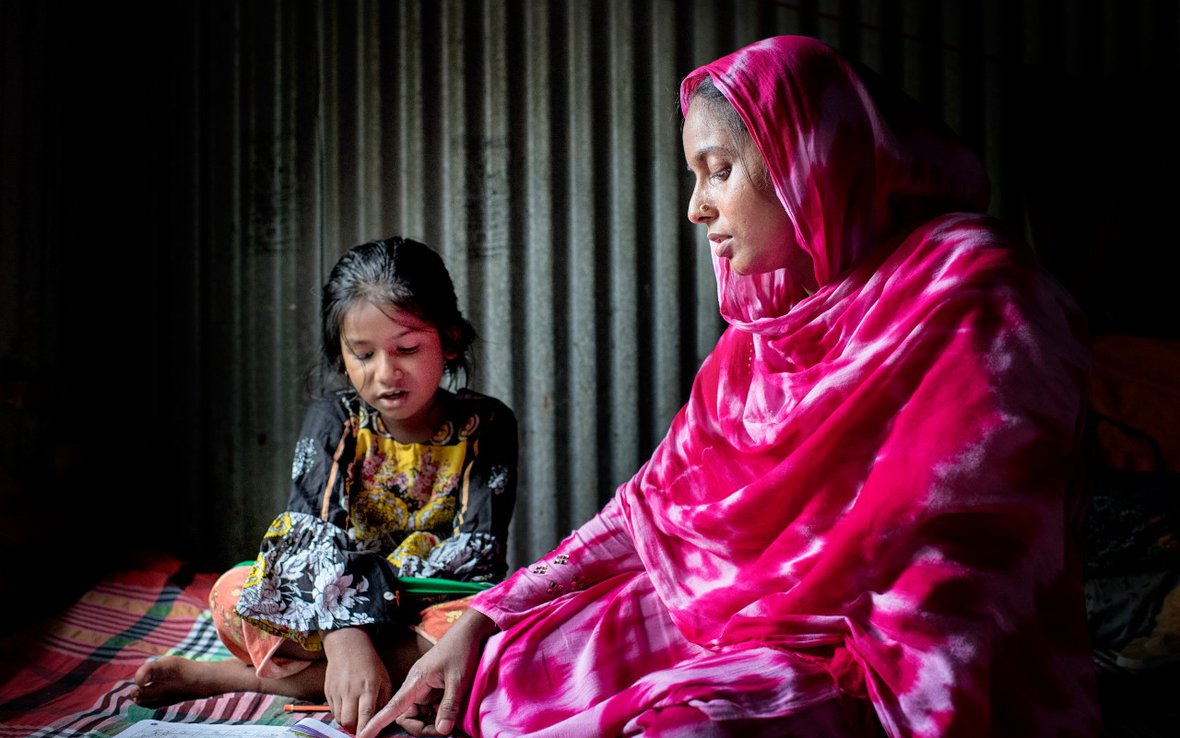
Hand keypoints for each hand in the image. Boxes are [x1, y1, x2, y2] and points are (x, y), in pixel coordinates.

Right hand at [321, 626, 392, 734]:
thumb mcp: (384, 680)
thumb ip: (383, 701)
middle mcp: (350, 691)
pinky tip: (348, 707)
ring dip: (347, 723)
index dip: (366, 731)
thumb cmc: (370, 664)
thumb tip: (381, 721)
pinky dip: (340, 714)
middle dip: (355, 730)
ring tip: (356, 717)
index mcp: (368, 688)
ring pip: (339, 719)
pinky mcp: (328, 692)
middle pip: (348, 722)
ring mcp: (337, 692)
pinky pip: (332, 711)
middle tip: (361, 729)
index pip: (365, 716)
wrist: (348, 646)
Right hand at [358, 609, 495, 737]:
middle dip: (422, 728)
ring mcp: (424, 689)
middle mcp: (416, 687)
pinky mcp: (433, 690)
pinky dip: (437, 717)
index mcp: (416, 682)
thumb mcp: (458, 680)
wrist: (467, 633)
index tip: (362, 736)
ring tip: (450, 724)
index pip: (392, 707)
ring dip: (431, 724)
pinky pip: (429, 710)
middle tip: (443, 731)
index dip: (377, 722)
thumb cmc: (460, 651)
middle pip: (407, 717)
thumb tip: (442, 731)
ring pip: (419, 716)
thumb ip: (449, 706)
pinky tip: (450, 716)